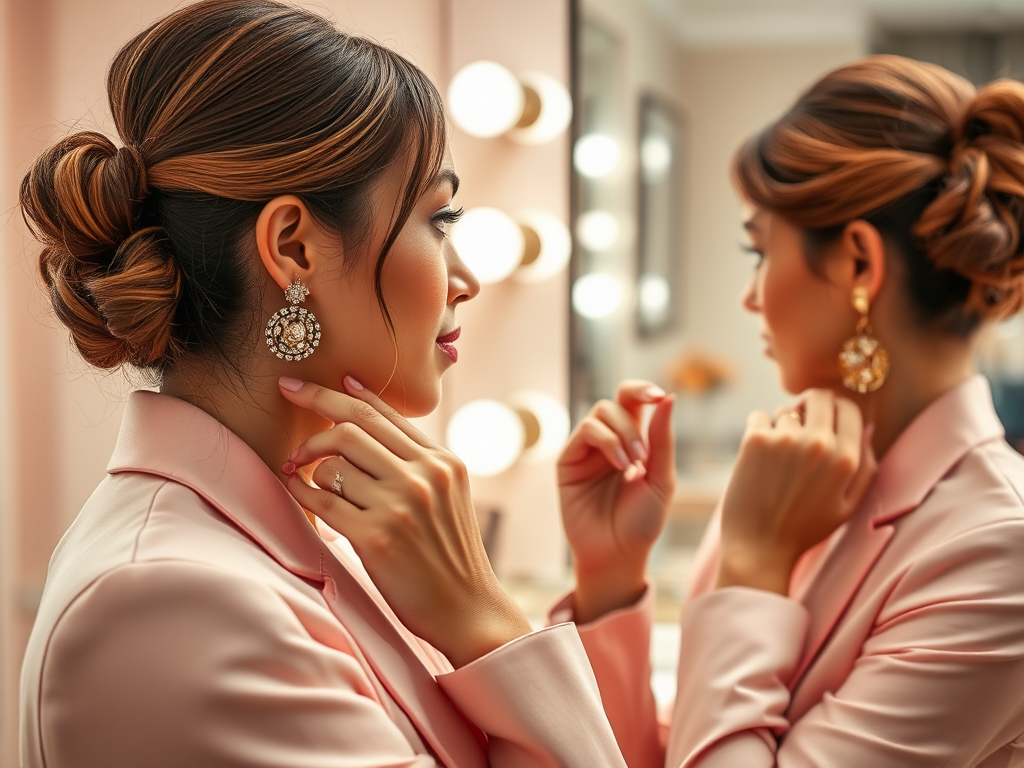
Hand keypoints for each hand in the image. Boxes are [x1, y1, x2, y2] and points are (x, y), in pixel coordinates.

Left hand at [278, 375, 531, 667]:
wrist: (469, 611)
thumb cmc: (449, 555)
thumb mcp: (447, 496)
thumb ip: (415, 461)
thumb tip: (365, 420)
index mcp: (442, 461)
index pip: (381, 414)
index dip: (337, 393)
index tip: (303, 384)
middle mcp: (424, 476)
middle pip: (352, 426)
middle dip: (312, 414)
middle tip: (291, 424)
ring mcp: (401, 505)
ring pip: (335, 461)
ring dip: (308, 463)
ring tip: (300, 472)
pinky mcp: (376, 537)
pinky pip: (322, 500)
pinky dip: (301, 489)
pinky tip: (296, 488)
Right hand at [558, 381, 674, 622]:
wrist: (618, 554)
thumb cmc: (642, 521)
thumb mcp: (662, 479)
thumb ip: (662, 439)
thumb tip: (668, 397)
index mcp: (634, 439)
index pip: (634, 400)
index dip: (643, 389)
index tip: (659, 396)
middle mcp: (609, 440)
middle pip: (616, 401)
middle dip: (633, 422)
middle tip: (646, 457)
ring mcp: (587, 449)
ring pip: (601, 413)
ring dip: (622, 434)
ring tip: (634, 467)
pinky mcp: (568, 460)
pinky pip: (585, 432)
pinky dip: (607, 442)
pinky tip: (621, 467)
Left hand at [717, 389, 876, 594]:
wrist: (759, 547)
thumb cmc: (804, 529)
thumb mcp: (849, 506)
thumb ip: (865, 466)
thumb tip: (867, 429)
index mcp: (846, 460)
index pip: (848, 407)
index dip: (836, 410)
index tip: (824, 419)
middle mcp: (819, 444)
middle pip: (818, 397)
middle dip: (810, 407)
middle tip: (800, 427)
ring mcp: (785, 439)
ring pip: (785, 410)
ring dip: (782, 426)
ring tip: (777, 458)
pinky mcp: (755, 440)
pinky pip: (759, 415)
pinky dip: (758, 429)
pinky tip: (759, 457)